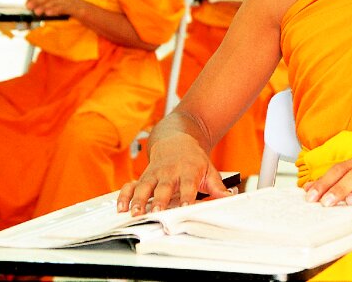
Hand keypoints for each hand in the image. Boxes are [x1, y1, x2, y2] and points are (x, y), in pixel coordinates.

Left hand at [25, 0, 80, 16]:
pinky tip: (48, 13)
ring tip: (37, 12)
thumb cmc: (61, 4)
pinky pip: (60, 8)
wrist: (79, 7)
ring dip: (44, 7)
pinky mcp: (70, 6)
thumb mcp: (51, 0)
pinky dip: (54, 10)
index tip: (26, 4)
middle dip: (36, 2)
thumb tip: (29, 3)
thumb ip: (41, 0)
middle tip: (29, 7)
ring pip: (52, 3)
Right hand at [116, 132, 231, 214]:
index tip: (184, 208)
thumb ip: (218, 187)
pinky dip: (124, 196)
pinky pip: (131, 185)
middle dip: (159, 200)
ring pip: (144, 187)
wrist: (177, 138)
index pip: (188, 186)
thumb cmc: (194, 159)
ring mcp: (154, 174)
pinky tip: (121, 208)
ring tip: (135, 213)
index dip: (186, 197)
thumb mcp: (209, 170)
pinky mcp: (143, 176)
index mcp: (188, 171)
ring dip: (138, 200)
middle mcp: (170, 172)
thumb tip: (231, 197)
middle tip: (155, 213)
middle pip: (163, 187)